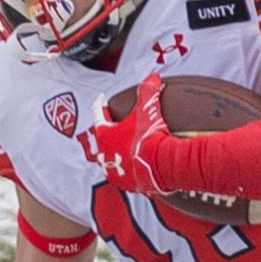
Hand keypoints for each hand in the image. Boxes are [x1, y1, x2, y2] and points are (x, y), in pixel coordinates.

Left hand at [89, 70, 173, 195]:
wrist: (162, 165)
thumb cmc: (150, 137)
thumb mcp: (148, 109)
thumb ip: (148, 90)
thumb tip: (153, 76)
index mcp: (105, 135)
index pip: (98, 116)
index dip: (100, 106)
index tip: (100, 100)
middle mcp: (105, 154)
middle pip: (101, 141)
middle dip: (106, 135)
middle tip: (111, 130)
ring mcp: (115, 171)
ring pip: (110, 161)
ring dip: (116, 155)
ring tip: (122, 151)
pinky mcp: (128, 185)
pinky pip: (125, 177)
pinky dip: (129, 171)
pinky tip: (136, 168)